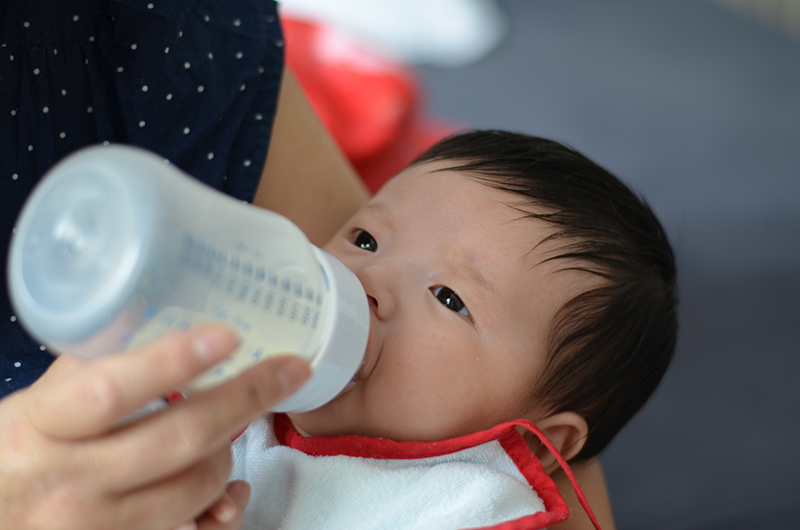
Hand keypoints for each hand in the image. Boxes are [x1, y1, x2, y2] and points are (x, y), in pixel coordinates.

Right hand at [0, 325, 309, 529]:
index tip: (227, 335)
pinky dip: (222, 507)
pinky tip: (230, 492)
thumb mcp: (38, 403)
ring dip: (230, 452)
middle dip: (246, 399)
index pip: (111, 390)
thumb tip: (159, 319)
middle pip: (179, 439)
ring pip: (195, 488)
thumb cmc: (17, 452)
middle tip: (289, 369)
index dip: (173, 361)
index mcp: (43, 427)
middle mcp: (71, 483)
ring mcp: (97, 528)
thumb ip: (93, 364)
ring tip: (233, 427)